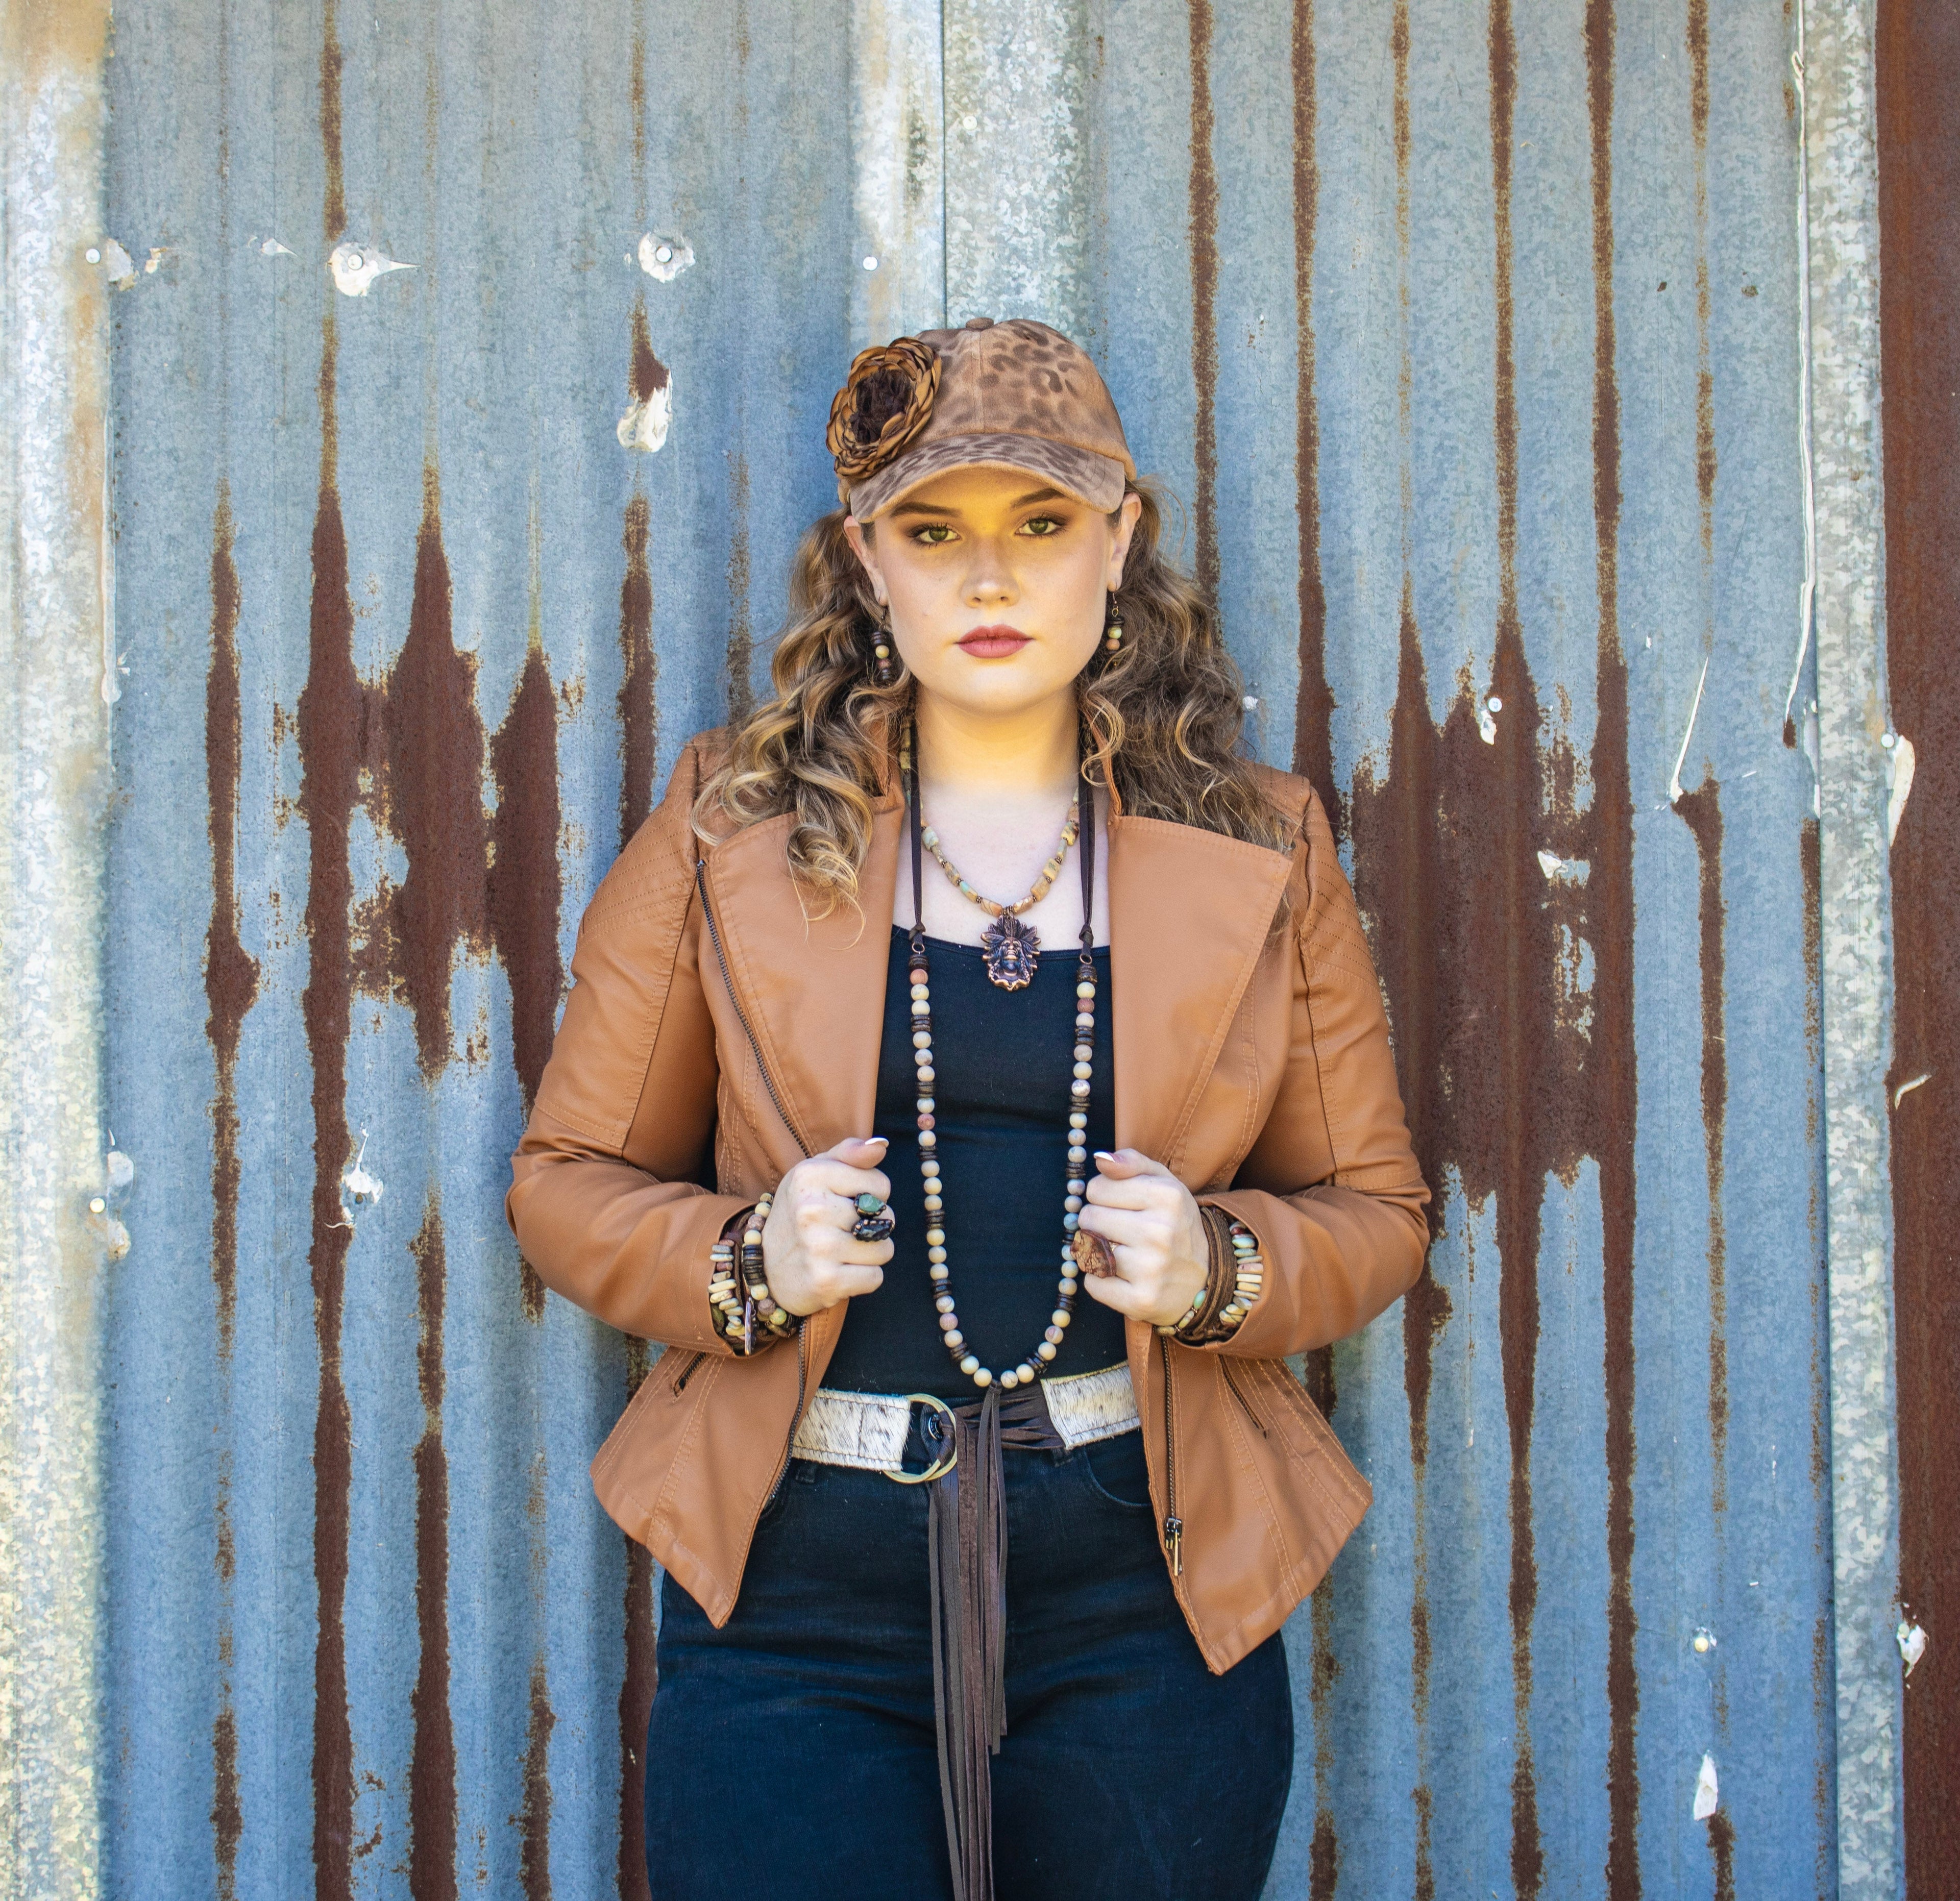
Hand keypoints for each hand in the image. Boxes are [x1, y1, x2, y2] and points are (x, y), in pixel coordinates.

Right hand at [763, 1137, 894, 1317]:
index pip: (881, 1185)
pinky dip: (863, 1278)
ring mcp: (818, 1247)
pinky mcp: (825, 1281)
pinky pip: (875, 1278)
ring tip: (840, 1252)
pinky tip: (840, 1272)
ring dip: (869, 1254)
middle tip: (841, 1231)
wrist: (763, 1268)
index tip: (845, 1202)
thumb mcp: (816, 1173)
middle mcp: (812, 1209)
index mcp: (811, 1175)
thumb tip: (881, 1145)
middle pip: (886, 1218)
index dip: (871, 1196)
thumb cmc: (800, 1214)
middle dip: (872, 1227)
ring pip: (884, 1249)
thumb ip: (849, 1153)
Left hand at [1076, 1149, 1207, 1328]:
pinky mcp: (1140, 1300)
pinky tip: (1121, 1277)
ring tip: (1121, 1252)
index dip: (1104, 1196)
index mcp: (1167, 1196)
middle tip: (1121, 1232)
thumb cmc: (1175, 1225)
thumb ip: (1132, 1162)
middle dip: (1098, 1223)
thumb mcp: (1165, 1184)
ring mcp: (1151, 1268)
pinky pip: (1093, 1284)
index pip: (1096, 1187)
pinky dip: (1099, 1281)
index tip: (1122, 1206)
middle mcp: (1160, 1231)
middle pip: (1088, 1217)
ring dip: (1097, 1252)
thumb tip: (1101, 1159)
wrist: (1206, 1280)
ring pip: (1088, 1250)